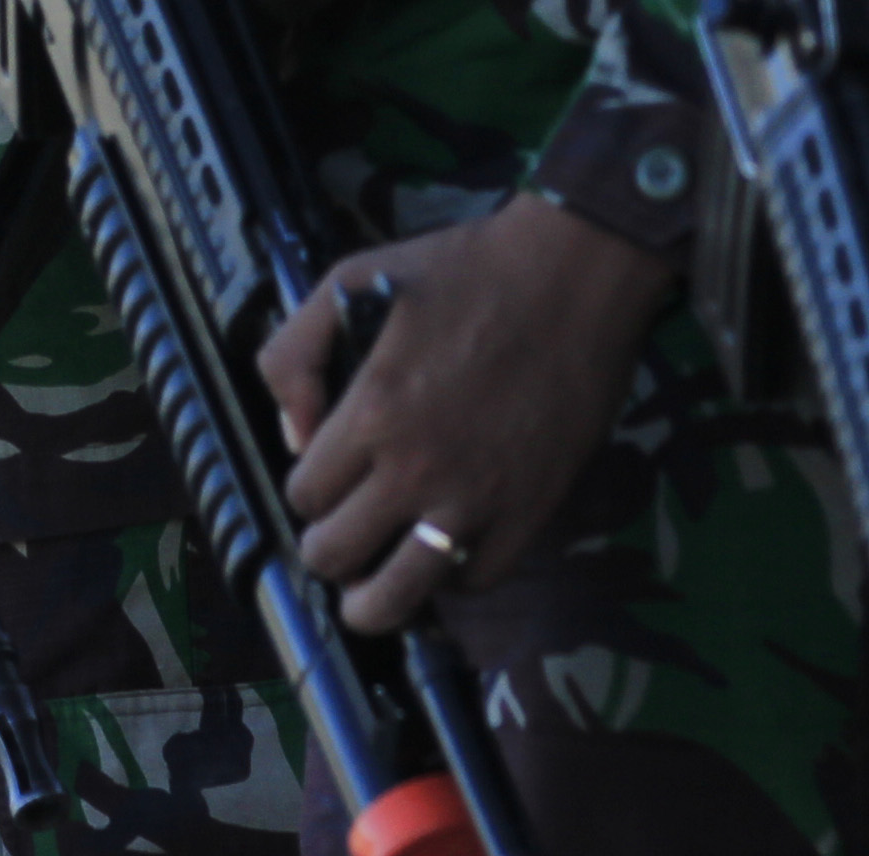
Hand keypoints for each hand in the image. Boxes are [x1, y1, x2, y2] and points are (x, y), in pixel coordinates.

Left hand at [262, 196, 672, 630]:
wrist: (575, 274)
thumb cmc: (466, 268)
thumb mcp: (352, 278)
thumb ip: (296, 353)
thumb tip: (292, 434)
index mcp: (370, 412)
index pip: (305, 496)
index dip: (307, 490)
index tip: (324, 477)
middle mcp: (417, 469)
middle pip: (337, 556)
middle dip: (328, 548)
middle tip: (343, 529)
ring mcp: (477, 500)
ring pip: (398, 597)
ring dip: (373, 600)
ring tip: (371, 590)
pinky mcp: (531, 513)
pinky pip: (476, 579)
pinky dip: (453, 576)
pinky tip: (445, 551)